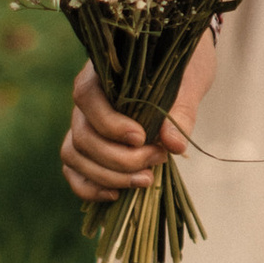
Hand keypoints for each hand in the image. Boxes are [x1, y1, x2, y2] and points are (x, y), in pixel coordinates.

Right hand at [59, 34, 217, 202]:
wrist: (181, 67)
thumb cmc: (182, 67)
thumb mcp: (189, 80)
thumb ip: (180, 109)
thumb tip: (173, 144)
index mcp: (102, 72)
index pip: (88, 97)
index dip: (110, 124)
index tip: (141, 138)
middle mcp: (87, 100)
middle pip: (83, 135)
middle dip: (118, 158)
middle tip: (157, 160)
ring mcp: (83, 123)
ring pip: (75, 155)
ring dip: (107, 176)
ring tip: (146, 179)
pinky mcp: (89, 147)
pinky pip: (74, 170)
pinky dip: (90, 187)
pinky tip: (116, 195)